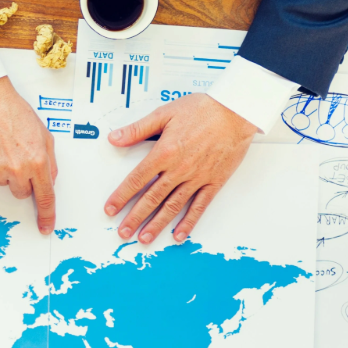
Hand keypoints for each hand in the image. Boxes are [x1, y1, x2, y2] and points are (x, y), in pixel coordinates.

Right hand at [0, 77, 57, 232]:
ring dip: (3, 171)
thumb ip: (49, 161)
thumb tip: (49, 180)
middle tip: (16, 157)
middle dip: (22, 180)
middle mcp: (18, 169)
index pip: (46, 197)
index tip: (47, 227)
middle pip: (22, 193)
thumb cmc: (13, 111)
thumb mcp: (44, 134)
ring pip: (3, 185)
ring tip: (1, 147)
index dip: (47, 215)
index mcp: (37, 161)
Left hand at [105, 93, 255, 243]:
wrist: (237, 111)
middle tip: (123, 232)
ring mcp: (197, 177)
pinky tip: (179, 234)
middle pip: (151, 198)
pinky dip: (188, 222)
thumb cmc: (203, 109)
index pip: (136, 180)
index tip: (110, 209)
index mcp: (164, 152)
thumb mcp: (165, 113)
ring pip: (172, 206)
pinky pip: (199, 206)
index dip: (121, 196)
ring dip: (157, 224)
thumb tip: (114, 138)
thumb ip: (138, 129)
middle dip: (135, 217)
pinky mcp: (214, 182)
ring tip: (144, 239)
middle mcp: (179, 169)